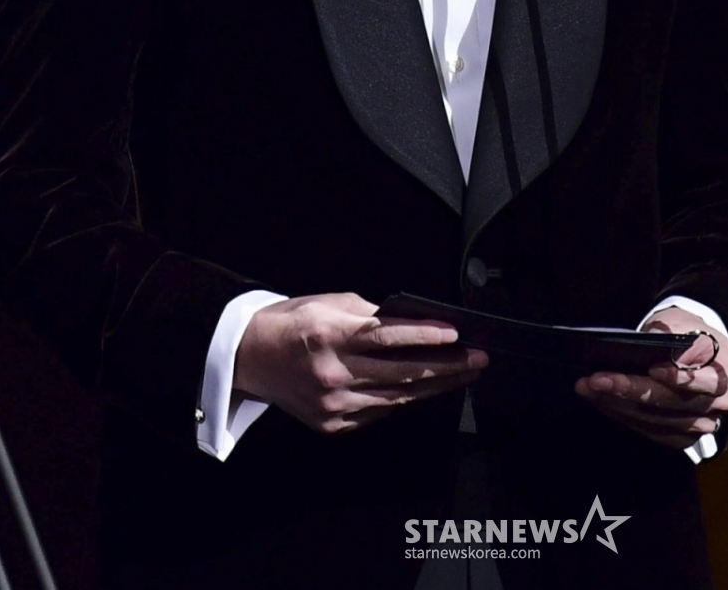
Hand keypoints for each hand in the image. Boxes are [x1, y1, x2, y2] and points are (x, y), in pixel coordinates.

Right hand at [233, 291, 487, 435]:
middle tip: (478, 358)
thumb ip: (372, 315)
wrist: (250, 357)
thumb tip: (414, 322)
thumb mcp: (330, 303)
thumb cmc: (294, 321)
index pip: (387, 337)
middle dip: (446, 366)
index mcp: (330, 335)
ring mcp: (332, 405)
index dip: (424, 336)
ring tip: (464, 374)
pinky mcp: (333, 425)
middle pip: (400, 372)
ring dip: (434, 386)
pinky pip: (379, 411)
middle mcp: (331, 373)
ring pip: (396, 397)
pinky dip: (404, 398)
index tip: (456, 333)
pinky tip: (426, 387)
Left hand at [573, 305, 727, 449]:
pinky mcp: (683, 435)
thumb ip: (667, 332)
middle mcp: (719, 401)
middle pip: (674, 403)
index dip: (681, 378)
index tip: (653, 369)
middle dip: (631, 389)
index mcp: (725, 367)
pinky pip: (652, 432)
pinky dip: (624, 417)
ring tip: (589, 388)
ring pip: (658, 420)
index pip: (708, 380)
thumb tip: (645, 343)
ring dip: (619, 405)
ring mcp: (702, 422)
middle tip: (596, 379)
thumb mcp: (679, 320)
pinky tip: (601, 402)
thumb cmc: (686, 332)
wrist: (696, 350)